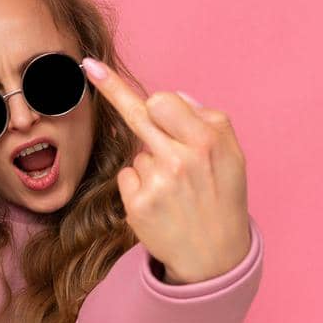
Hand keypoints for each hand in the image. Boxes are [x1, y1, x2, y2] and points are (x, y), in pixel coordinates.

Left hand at [82, 59, 250, 284]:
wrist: (215, 255)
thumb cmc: (222, 197)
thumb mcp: (232, 155)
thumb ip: (207, 120)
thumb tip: (173, 99)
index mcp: (208, 141)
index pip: (160, 101)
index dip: (136, 92)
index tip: (98, 70)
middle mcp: (182, 159)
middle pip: (138, 114)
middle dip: (113, 91)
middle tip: (90, 67)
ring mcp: (157, 183)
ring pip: (137, 150)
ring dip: (151, 162)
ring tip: (175, 188)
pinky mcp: (138, 205)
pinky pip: (127, 176)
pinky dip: (138, 185)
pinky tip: (159, 202)